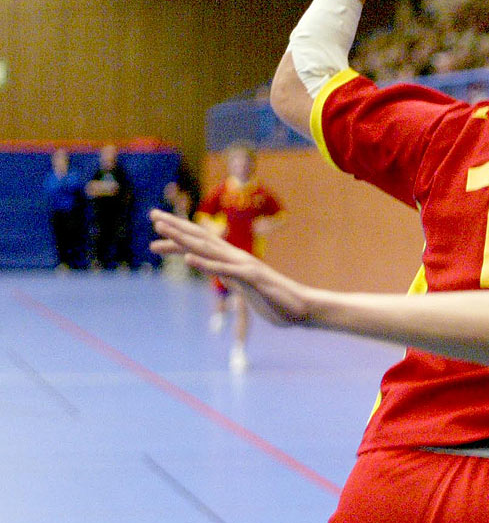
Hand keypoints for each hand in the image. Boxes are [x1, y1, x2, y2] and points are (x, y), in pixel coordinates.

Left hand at [149, 210, 311, 327]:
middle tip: (151, 214)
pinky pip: (225, 271)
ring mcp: (243, 267)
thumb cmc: (278, 301)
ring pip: (208, 249)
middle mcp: (236, 258)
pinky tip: (189, 259)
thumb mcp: (247, 287)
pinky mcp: (251, 279)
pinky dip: (206, 264)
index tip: (158, 225)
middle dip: (175, 226)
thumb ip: (234, 278)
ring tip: (161, 229)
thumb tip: (222, 276)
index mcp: (233, 260)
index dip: (180, 232)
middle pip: (201, 238)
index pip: (203, 242)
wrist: (303, 309)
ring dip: (183, 238)